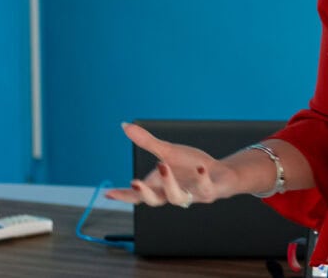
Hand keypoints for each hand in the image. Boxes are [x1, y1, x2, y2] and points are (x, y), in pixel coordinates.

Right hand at [104, 122, 238, 206]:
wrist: (220, 173)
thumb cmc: (190, 166)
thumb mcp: (168, 152)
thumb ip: (148, 143)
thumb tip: (125, 125)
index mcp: (160, 187)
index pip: (138, 195)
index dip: (123, 196)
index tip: (107, 193)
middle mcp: (173, 194)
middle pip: (155, 201)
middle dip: (144, 193)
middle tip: (134, 182)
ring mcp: (191, 195)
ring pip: (177, 198)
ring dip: (170, 184)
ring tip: (163, 164)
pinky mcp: (209, 192)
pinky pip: (205, 188)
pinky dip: (202, 178)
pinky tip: (201, 167)